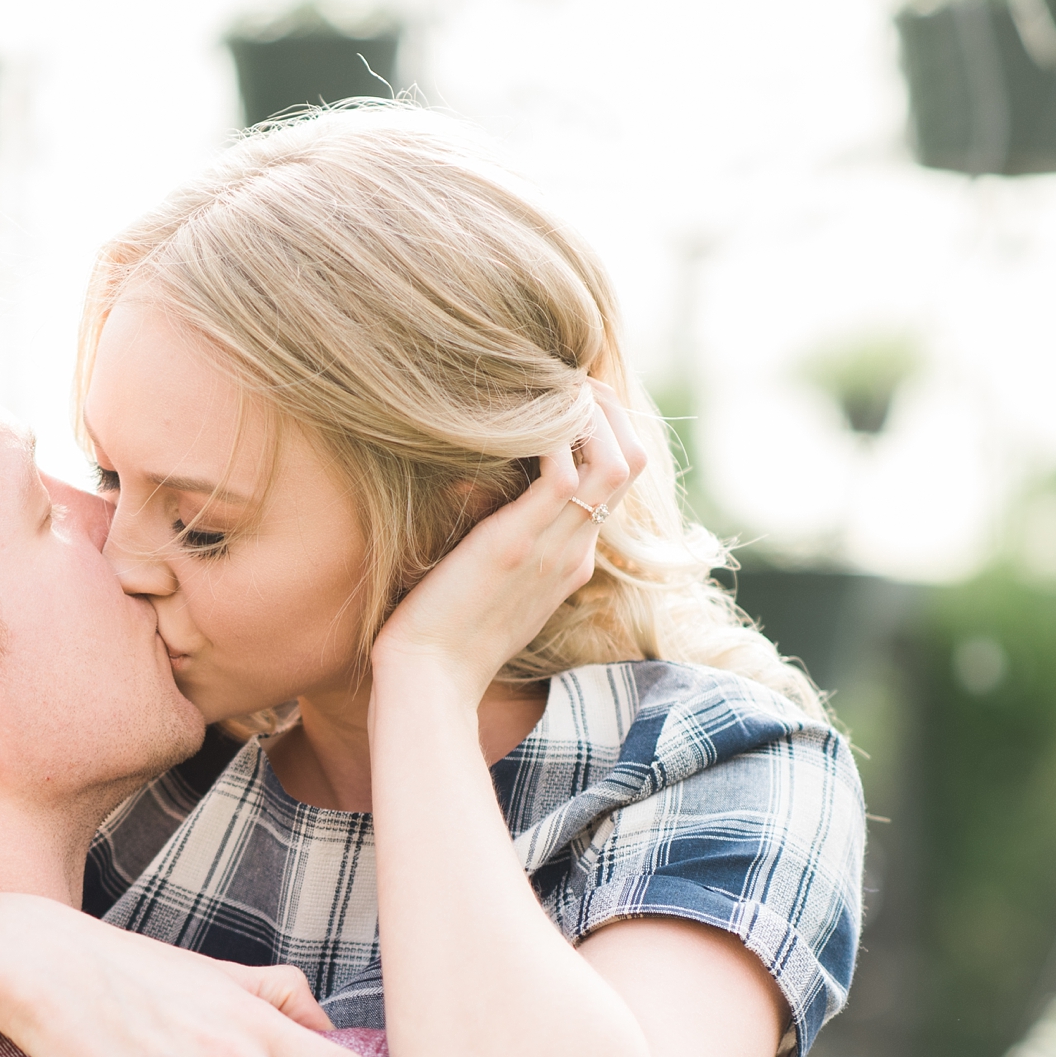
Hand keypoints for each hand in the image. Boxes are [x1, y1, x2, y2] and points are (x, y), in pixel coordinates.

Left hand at [371, 379, 648, 706]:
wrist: (426, 681)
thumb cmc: (438, 636)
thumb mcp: (484, 585)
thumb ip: (499, 545)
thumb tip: (478, 499)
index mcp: (570, 561)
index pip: (614, 484)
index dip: (600, 432)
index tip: (566, 397)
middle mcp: (575, 551)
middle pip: (630, 463)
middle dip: (608, 410)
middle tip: (570, 375)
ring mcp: (553, 547)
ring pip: (616, 461)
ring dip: (593, 413)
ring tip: (556, 383)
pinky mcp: (517, 542)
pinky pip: (567, 472)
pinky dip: (556, 434)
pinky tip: (522, 413)